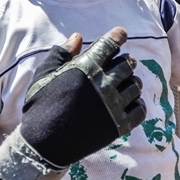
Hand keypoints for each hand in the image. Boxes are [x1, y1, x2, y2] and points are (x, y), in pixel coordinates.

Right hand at [20, 27, 145, 166]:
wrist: (43, 145)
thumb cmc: (40, 107)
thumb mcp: (44, 75)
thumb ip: (61, 53)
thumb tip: (77, 37)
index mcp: (86, 67)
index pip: (111, 44)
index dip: (118, 35)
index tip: (121, 34)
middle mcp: (104, 83)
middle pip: (128, 63)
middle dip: (126, 60)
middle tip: (122, 64)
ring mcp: (113, 105)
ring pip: (136, 85)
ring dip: (132, 81)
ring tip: (125, 84)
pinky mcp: (118, 125)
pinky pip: (140, 110)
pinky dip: (137, 104)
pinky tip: (130, 103)